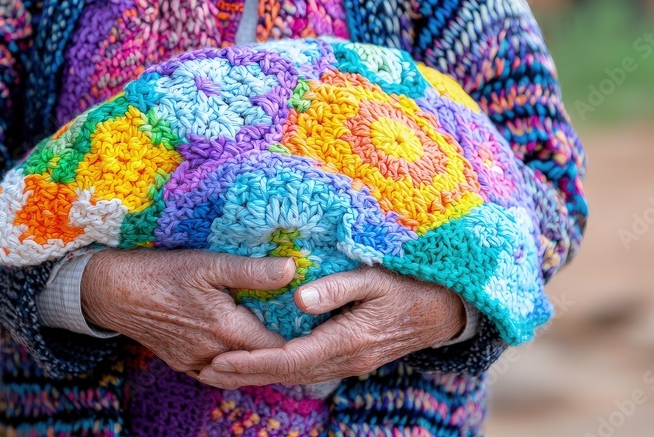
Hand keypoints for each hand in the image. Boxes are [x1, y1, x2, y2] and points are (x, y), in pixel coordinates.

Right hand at [82, 249, 296, 374]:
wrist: (114, 291)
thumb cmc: (162, 272)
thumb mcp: (209, 264)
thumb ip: (251, 270)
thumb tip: (291, 269)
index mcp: (226, 330)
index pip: (277, 348)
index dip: (298, 340)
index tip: (311, 326)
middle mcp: (214, 355)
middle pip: (260, 365)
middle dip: (281, 354)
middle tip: (301, 338)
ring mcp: (196, 363)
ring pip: (239, 373)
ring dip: (258, 362)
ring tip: (276, 344)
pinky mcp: (183, 364)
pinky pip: (217, 374)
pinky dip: (233, 366)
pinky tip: (241, 350)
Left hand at [197, 266, 465, 387]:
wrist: (447, 310)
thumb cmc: (410, 285)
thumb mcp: (374, 278)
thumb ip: (337, 287)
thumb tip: (298, 298)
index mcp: (346, 340)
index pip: (288, 358)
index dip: (251, 361)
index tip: (219, 359)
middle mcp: (345, 359)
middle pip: (286, 374)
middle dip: (246, 373)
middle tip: (206, 370)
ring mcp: (350, 363)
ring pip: (297, 376)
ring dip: (260, 374)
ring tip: (225, 370)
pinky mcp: (353, 358)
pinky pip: (309, 370)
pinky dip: (281, 370)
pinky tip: (264, 364)